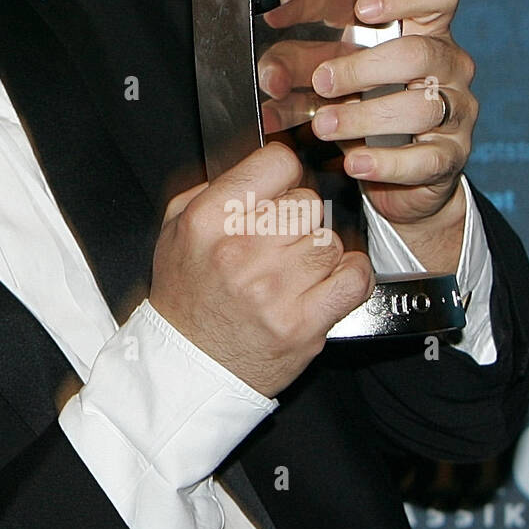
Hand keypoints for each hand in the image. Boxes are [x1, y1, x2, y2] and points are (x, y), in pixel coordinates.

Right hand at [150, 143, 373, 397]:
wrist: (190, 364)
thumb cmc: (186, 294)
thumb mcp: (176, 229)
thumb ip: (214, 188)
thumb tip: (261, 165)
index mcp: (208, 220)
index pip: (277, 164)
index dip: (284, 172)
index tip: (282, 186)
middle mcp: (241, 250)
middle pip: (307, 202)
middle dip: (298, 217)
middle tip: (281, 237)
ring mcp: (274, 289)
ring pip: (329, 239)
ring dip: (318, 251)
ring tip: (295, 266)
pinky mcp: (302, 323)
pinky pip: (353, 278)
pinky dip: (350, 274)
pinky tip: (330, 279)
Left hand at [261, 0, 476, 270]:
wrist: (392, 164)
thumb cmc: (359, 99)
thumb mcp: (323, 68)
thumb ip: (294, 57)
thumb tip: (268, 57)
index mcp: (423, 29)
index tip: (361, 8)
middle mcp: (447, 64)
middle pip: (419, 53)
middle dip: (362, 68)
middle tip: (321, 82)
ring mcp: (455, 110)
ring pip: (421, 107)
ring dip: (363, 117)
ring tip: (323, 126)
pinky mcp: (449, 155)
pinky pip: (426, 158)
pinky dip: (385, 162)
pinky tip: (355, 162)